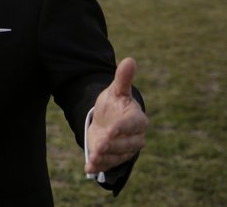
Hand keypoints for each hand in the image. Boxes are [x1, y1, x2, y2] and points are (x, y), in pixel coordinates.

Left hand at [86, 57, 147, 173]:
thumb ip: (123, 78)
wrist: (106, 120)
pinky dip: (99, 166)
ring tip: (93, 156)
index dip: (123, 128)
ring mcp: (125, 150)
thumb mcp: (116, 91)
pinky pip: (108, 164)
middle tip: (101, 144)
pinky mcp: (114, 159)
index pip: (133, 125)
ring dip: (105, 157)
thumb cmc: (114, 105)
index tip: (111, 129)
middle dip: (113, 145)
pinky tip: (89, 167)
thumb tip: (130, 60)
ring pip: (117, 155)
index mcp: (138, 120)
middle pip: (127, 144)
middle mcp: (135, 138)